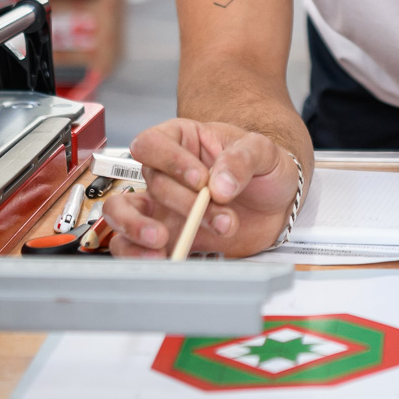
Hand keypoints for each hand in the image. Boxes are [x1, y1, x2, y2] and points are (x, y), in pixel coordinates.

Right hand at [100, 119, 300, 258]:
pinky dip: (138, 253)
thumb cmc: (266, 168)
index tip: (200, 180)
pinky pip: (133, 244)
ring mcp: (161, 205)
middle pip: (151, 181)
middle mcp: (165, 172)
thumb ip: (242, 160)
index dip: (170, 161)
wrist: (278, 205)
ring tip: (163, 241)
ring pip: (121, 211)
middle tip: (219, 219)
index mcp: (182, 140)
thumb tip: (219, 185)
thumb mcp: (264, 152)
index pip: (151, 142)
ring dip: (137, 227)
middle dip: (184, 203)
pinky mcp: (166, 236)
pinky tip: (163, 258)